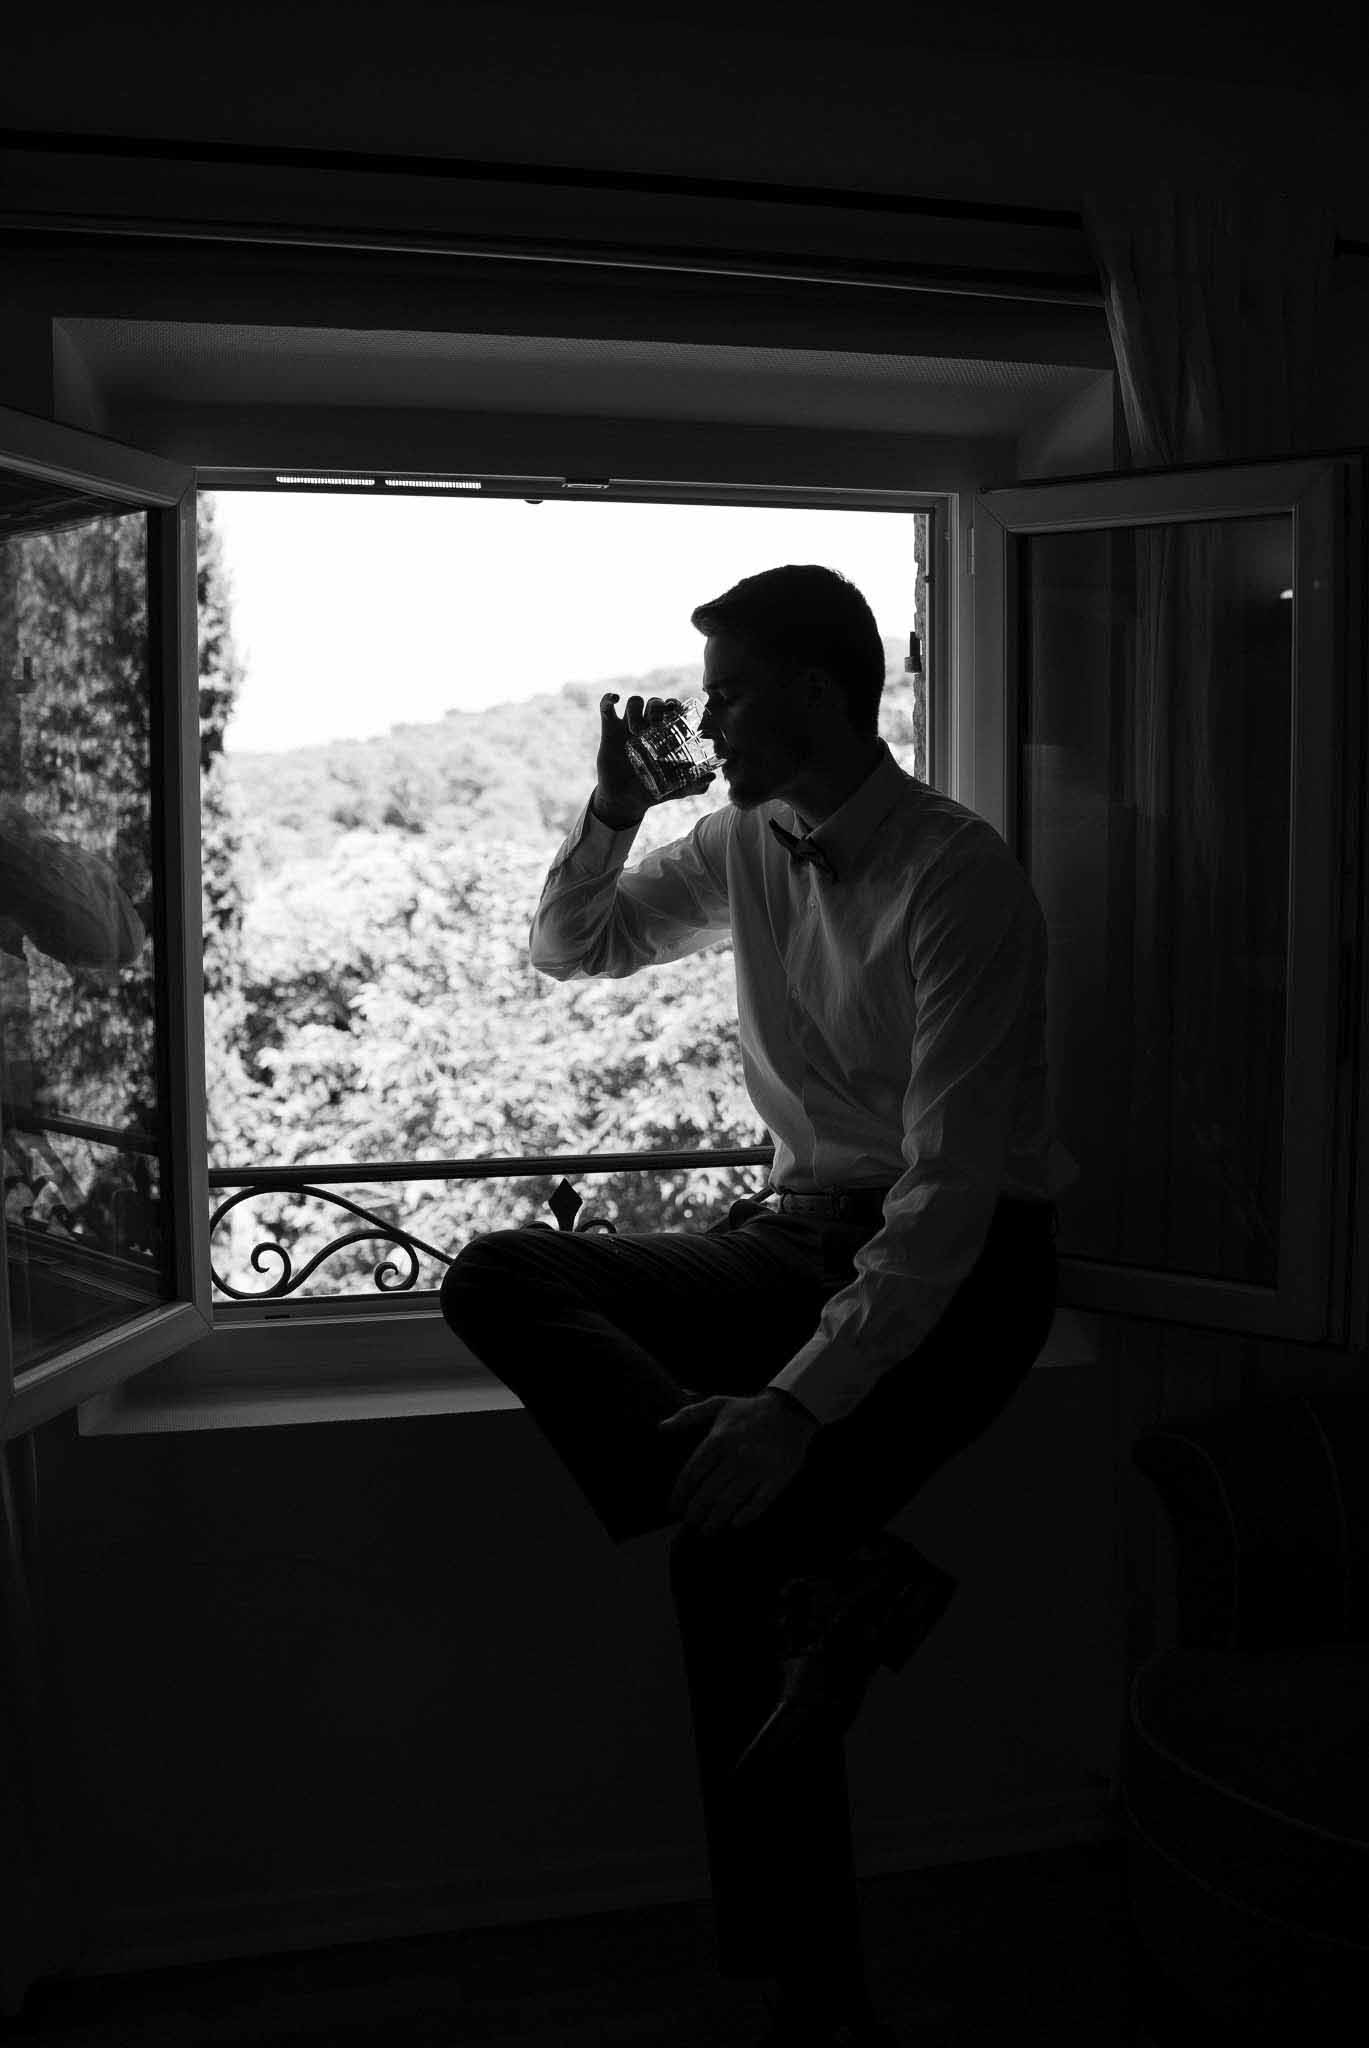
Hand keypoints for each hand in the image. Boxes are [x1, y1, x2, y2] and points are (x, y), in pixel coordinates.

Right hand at [594, 692, 682, 822]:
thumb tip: (712, 778)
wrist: (624, 801)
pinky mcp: (610, 729)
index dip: (675, 704)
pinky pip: (606, 707)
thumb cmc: (651, 792)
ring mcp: (628, 726)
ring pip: (634, 702)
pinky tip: (615, 699)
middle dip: (656, 707)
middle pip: (655, 703)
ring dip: (635, 710)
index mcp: (664, 735)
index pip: (672, 709)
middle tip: (655, 723)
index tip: (675, 710)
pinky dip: (608, 699)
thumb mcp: (675, 790)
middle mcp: (648, 726)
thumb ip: (694, 785)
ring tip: (635, 729)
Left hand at [659, 1390, 818, 1532]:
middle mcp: (735, 1457)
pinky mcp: (776, 1479)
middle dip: (694, 1514)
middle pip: (706, 1495)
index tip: (673, 1507)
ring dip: (714, 1522)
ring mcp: (756, 1469)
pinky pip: (757, 1505)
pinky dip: (745, 1518)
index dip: (679, 1495)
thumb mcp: (717, 1404)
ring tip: (707, 1530)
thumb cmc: (749, 1409)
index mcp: (718, 1440)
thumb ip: (687, 1415)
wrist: (790, 1411)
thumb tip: (661, 1428)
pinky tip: (735, 1525)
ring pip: (728, 1504)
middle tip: (689, 1523)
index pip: (690, 1475)